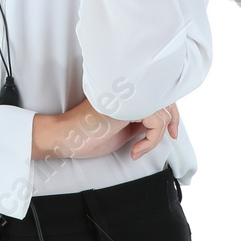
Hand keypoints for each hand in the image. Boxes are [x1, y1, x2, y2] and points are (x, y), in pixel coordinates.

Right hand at [31, 98, 179, 160]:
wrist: (66, 138)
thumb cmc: (89, 135)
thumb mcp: (123, 128)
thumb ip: (141, 120)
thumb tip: (163, 124)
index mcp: (127, 92)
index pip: (159, 92)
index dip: (172, 110)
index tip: (173, 131)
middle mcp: (128, 89)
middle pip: (166, 97)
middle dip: (174, 120)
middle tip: (173, 137)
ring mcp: (127, 96)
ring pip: (162, 113)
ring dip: (156, 138)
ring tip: (139, 149)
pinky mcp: (127, 106)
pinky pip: (156, 123)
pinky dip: (150, 142)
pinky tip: (135, 151)